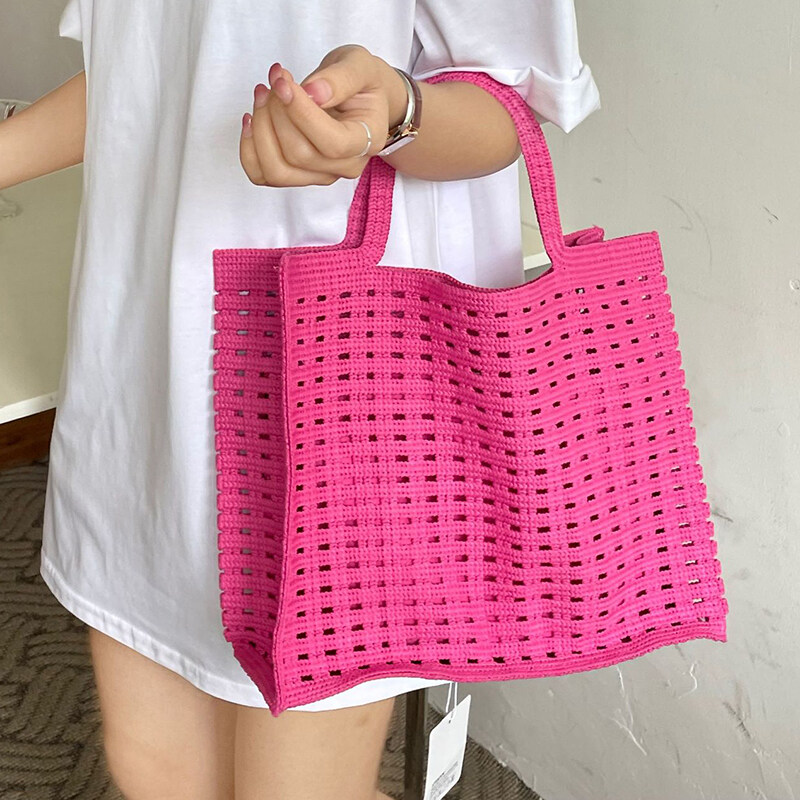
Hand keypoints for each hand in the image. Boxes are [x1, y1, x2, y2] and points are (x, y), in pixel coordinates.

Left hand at [239, 44, 405, 186]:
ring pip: (278, 170)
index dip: (301, 114)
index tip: (283, 81)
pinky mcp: (297, 175)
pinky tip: (251, 118)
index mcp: (366, 141)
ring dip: (260, 129)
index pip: (332, 143)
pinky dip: (249, 147)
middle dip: (276, 112)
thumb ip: (341, 78)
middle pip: (299, 155)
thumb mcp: (360, 65)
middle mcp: (345, 166)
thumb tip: (313, 93)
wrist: (359, 99)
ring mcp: (320, 175)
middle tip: (276, 78)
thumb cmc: (361, 83)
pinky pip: (263, 175)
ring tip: (263, 93)